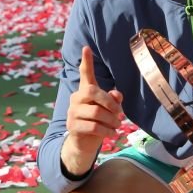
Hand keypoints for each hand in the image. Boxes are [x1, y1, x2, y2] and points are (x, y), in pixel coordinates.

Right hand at [61, 46, 124, 175]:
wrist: (84, 144)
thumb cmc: (99, 122)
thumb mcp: (109, 111)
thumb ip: (113, 100)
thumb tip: (117, 94)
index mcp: (85, 91)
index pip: (85, 74)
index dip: (86, 61)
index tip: (87, 48)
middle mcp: (76, 98)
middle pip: (92, 91)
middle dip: (109, 101)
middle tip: (120, 112)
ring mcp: (72, 112)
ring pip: (95, 112)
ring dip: (111, 120)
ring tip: (117, 125)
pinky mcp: (72, 126)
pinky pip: (93, 126)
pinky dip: (107, 130)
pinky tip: (112, 133)